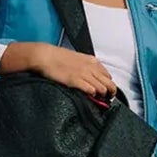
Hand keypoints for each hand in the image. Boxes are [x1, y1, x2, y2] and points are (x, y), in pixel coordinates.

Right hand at [0, 41, 116, 102]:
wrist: (45, 56)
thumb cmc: (58, 57)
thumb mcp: (77, 58)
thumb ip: (86, 66)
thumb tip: (91, 76)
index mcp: (92, 61)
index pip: (108, 75)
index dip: (108, 83)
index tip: (106, 89)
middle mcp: (90, 67)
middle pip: (109, 83)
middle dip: (111, 92)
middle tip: (108, 98)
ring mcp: (84, 74)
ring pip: (103, 88)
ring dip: (102, 95)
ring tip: (99, 100)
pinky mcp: (75, 81)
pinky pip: (91, 90)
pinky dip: (93, 94)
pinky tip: (90, 96)